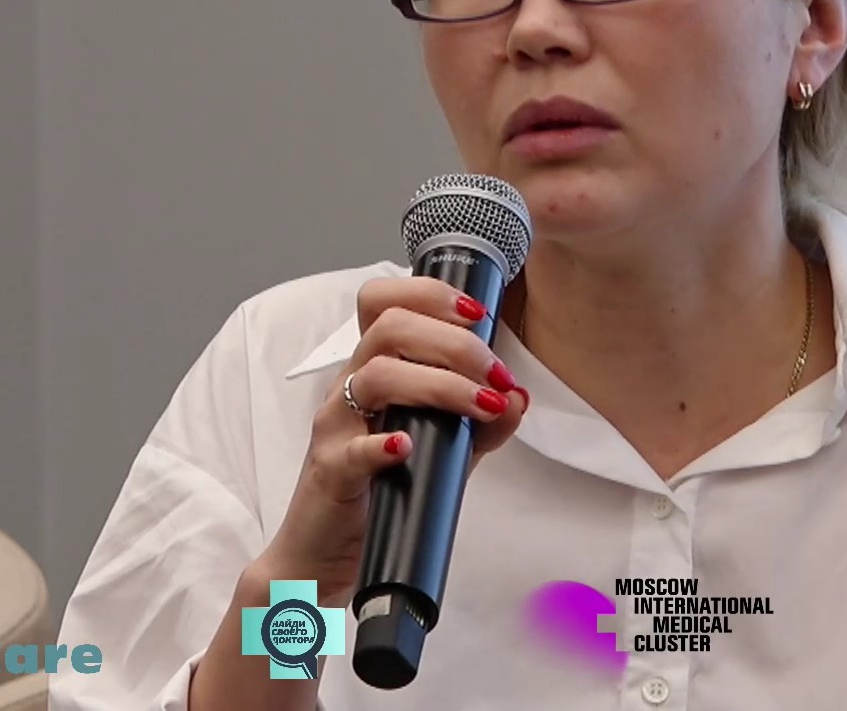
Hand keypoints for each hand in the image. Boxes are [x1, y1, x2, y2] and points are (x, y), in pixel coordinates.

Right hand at [255, 276, 527, 604]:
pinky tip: (405, 447)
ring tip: (480, 406)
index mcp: (375, 368)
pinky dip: (378, 445)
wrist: (326, 551)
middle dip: (453, 342)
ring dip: (438, 384)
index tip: (479, 314)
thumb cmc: (381, 489)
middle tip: (494, 374)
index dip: (431, 295)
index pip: (386, 303)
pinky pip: (350, 450)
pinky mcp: (330, 471)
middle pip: (389, 328)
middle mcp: (351, 386)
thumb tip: (519, 397)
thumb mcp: (444, 451)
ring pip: (375, 375)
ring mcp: (337, 427)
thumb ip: (482, 425)